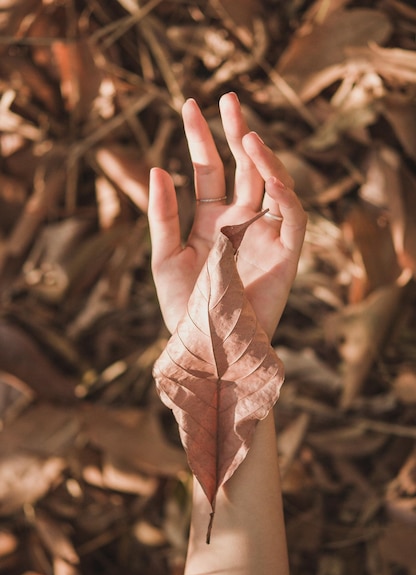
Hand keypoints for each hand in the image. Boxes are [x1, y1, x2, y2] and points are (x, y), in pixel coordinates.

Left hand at [148, 92, 306, 337]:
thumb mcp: (164, 257)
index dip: (201, 140)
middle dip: (236, 133)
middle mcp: (240, 222)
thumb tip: (157, 168)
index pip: (210, 171)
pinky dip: (286, 192)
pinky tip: (268, 172)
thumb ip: (163, 215)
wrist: (207, 347)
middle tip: (227, 97)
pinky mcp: (287, 253)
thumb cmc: (184, 309)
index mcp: (211, 221)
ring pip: (273, 184)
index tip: (189, 106)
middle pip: (243, 168)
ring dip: (263, 158)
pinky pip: (294, 216)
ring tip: (246, 132)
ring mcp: (265, 235)